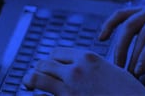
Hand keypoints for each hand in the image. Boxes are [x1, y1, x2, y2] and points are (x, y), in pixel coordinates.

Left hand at [23, 49, 144, 95]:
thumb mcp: (115, 72)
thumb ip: (97, 67)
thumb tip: (86, 68)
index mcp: (88, 58)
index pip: (58, 53)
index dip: (52, 60)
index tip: (50, 66)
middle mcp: (76, 70)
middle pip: (44, 63)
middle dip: (40, 69)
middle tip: (36, 76)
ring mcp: (70, 87)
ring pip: (37, 77)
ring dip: (31, 80)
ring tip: (28, 84)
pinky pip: (45, 95)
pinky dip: (40, 94)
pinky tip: (38, 95)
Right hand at [100, 0, 144, 75]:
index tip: (140, 71)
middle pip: (142, 32)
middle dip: (133, 55)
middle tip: (129, 75)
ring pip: (129, 23)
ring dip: (120, 45)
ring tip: (118, 64)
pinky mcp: (143, 8)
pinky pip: (123, 14)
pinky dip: (110, 24)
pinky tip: (102, 37)